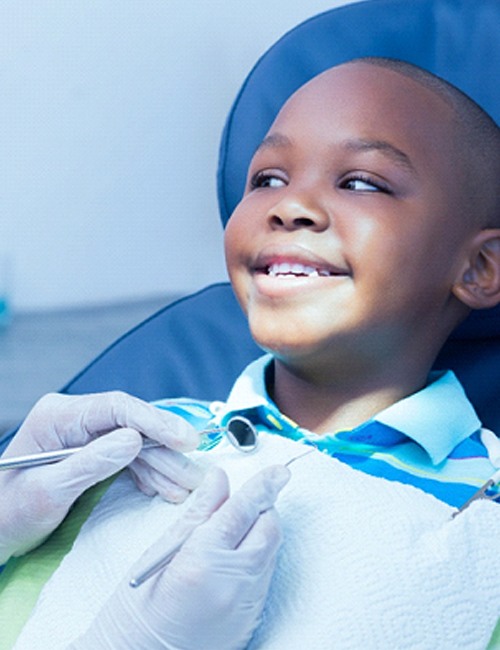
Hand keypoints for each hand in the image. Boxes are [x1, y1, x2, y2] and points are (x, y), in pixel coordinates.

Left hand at [0, 392, 202, 562]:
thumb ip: (91, 463)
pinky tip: (165, 488)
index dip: (156, 421)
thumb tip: (134, 439)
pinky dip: (149, 473)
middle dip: (166, 450)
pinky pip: (127, 458)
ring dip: (163, 465)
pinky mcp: (91, 453)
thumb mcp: (48, 491)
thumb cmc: (9, 513)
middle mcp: (75, 418)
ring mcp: (85, 435)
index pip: (118, 407)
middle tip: (194, 473)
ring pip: (135, 443)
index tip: (185, 440)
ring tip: (187, 486)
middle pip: (132, 425)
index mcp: (60, 415)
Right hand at [70, 464, 290, 649]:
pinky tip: (232, 558)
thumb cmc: (136, 610)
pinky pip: (265, 575)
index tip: (279, 471)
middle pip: (268, 529)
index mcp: (202, 561)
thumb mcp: (159, 553)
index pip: (242, 511)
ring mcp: (245, 605)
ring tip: (230, 532)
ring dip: (259, 532)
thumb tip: (218, 479)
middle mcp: (232, 584)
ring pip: (270, 551)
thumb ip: (196, 513)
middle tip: (243, 502)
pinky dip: (256, 557)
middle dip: (261, 509)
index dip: (263, 486)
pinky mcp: (250, 619)